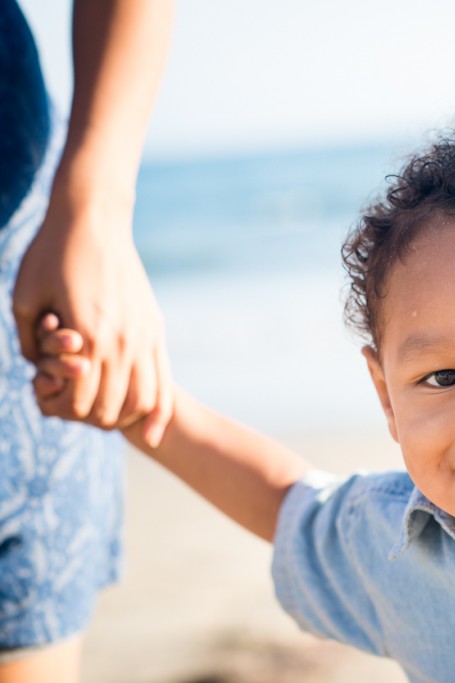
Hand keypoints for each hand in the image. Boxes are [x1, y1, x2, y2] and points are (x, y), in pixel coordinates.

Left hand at [12, 187, 171, 444]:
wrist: (94, 220)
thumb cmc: (51, 255)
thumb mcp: (23, 299)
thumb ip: (29, 343)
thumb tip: (40, 371)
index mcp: (88, 335)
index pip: (81, 399)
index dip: (64, 411)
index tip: (51, 403)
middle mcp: (122, 340)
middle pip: (112, 405)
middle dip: (92, 419)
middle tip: (74, 414)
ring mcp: (144, 335)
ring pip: (144, 397)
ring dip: (127, 418)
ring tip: (113, 426)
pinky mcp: (155, 327)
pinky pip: (163, 379)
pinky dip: (160, 409)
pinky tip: (154, 430)